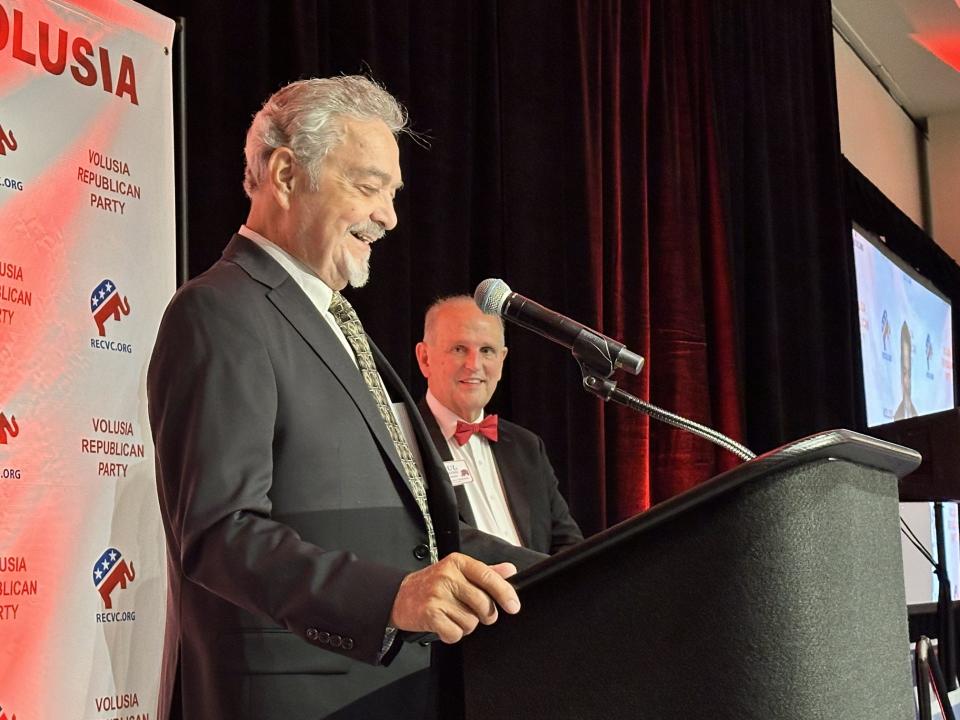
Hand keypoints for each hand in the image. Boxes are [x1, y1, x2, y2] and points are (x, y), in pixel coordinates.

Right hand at [389, 552, 520, 643]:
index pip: (488, 576)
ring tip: (452, 616)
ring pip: (471, 622)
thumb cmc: (430, 584)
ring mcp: (437, 595)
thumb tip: (510, 571)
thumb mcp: (457, 571)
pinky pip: (455, 633)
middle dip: (485, 615)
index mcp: (457, 562)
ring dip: (465, 625)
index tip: (513, 606)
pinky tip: (444, 624)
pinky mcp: (430, 614)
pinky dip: (452, 634)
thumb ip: (485, 571)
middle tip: (475, 613)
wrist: (398, 596)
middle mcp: (447, 576)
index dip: (505, 593)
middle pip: (483, 604)